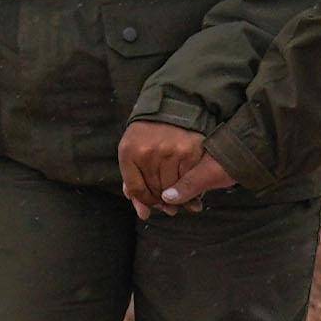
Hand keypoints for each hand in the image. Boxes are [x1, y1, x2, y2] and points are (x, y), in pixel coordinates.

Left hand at [117, 123, 234, 215]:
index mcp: (129, 151)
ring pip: (172, 188)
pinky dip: (191, 189)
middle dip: (162, 200)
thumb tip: (144, 214)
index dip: (145, 200)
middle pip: (155, 191)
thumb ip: (135, 185)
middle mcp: (148, 151)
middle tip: (169, 202)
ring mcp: (170, 151)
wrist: (172, 106)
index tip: (153, 201)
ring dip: (177, 197)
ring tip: (181, 196)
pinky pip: (190, 180)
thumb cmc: (148, 135)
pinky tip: (192, 190)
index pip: (136, 190)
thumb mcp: (133, 153)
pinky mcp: (190, 150)